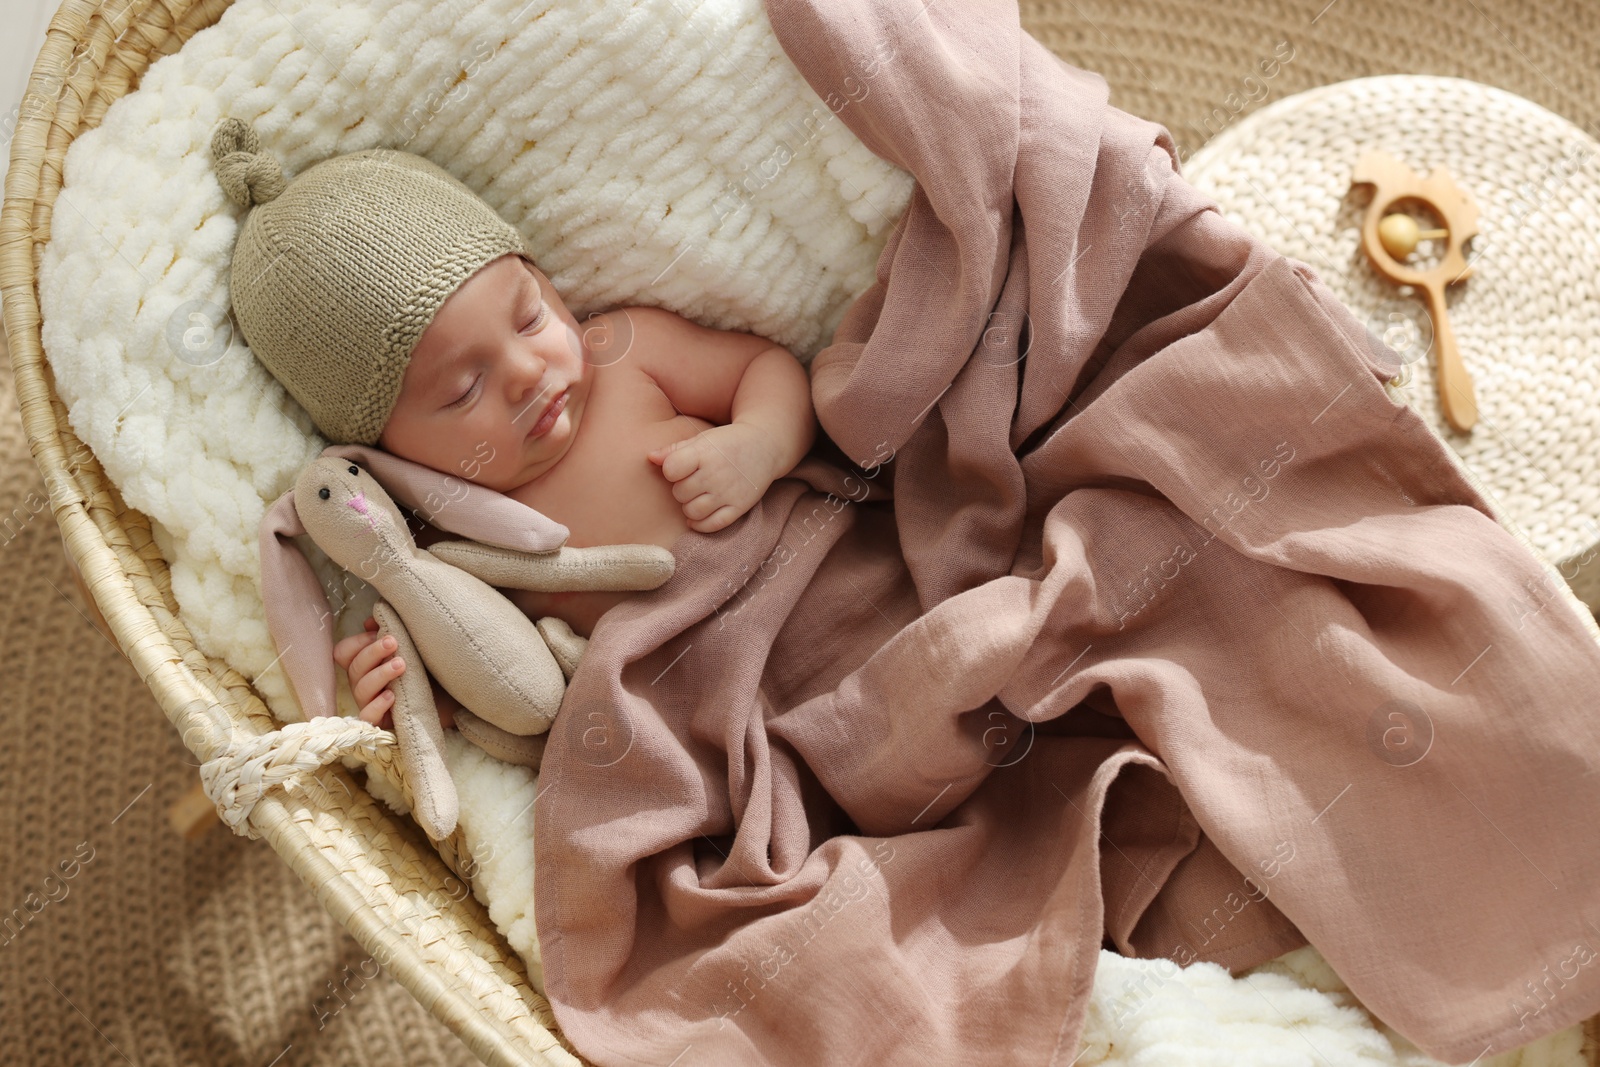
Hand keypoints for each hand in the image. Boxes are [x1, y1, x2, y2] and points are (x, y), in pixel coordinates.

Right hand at [332, 616, 457, 730]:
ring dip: (379, 674)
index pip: (344, 653)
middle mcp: (365, 686)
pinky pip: (368, 717)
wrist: (456, 700)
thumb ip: (393, 633)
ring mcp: (372, 705)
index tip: (379, 633)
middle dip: (372, 652)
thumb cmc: (430, 671)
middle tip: (394, 642)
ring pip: (360, 690)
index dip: (357, 642)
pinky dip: (377, 705)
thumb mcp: (415, 649)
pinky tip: (392, 695)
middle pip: (354, 668)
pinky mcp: (384, 723)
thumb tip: (371, 621)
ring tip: (401, 665)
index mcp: (367, 666)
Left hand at [646, 422, 779, 533]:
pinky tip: (699, 515)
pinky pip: (712, 525)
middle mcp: (715, 474)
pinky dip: (700, 524)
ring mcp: (728, 493)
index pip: (671, 470)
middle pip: (679, 493)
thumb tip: (649, 458)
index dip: (671, 471)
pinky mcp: (739, 507)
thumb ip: (674, 449)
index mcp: (704, 453)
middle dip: (681, 488)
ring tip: (696, 497)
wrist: (764, 445)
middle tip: (691, 482)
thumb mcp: (702, 439)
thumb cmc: (726, 442)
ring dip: (689, 506)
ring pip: (692, 511)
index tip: (680, 467)